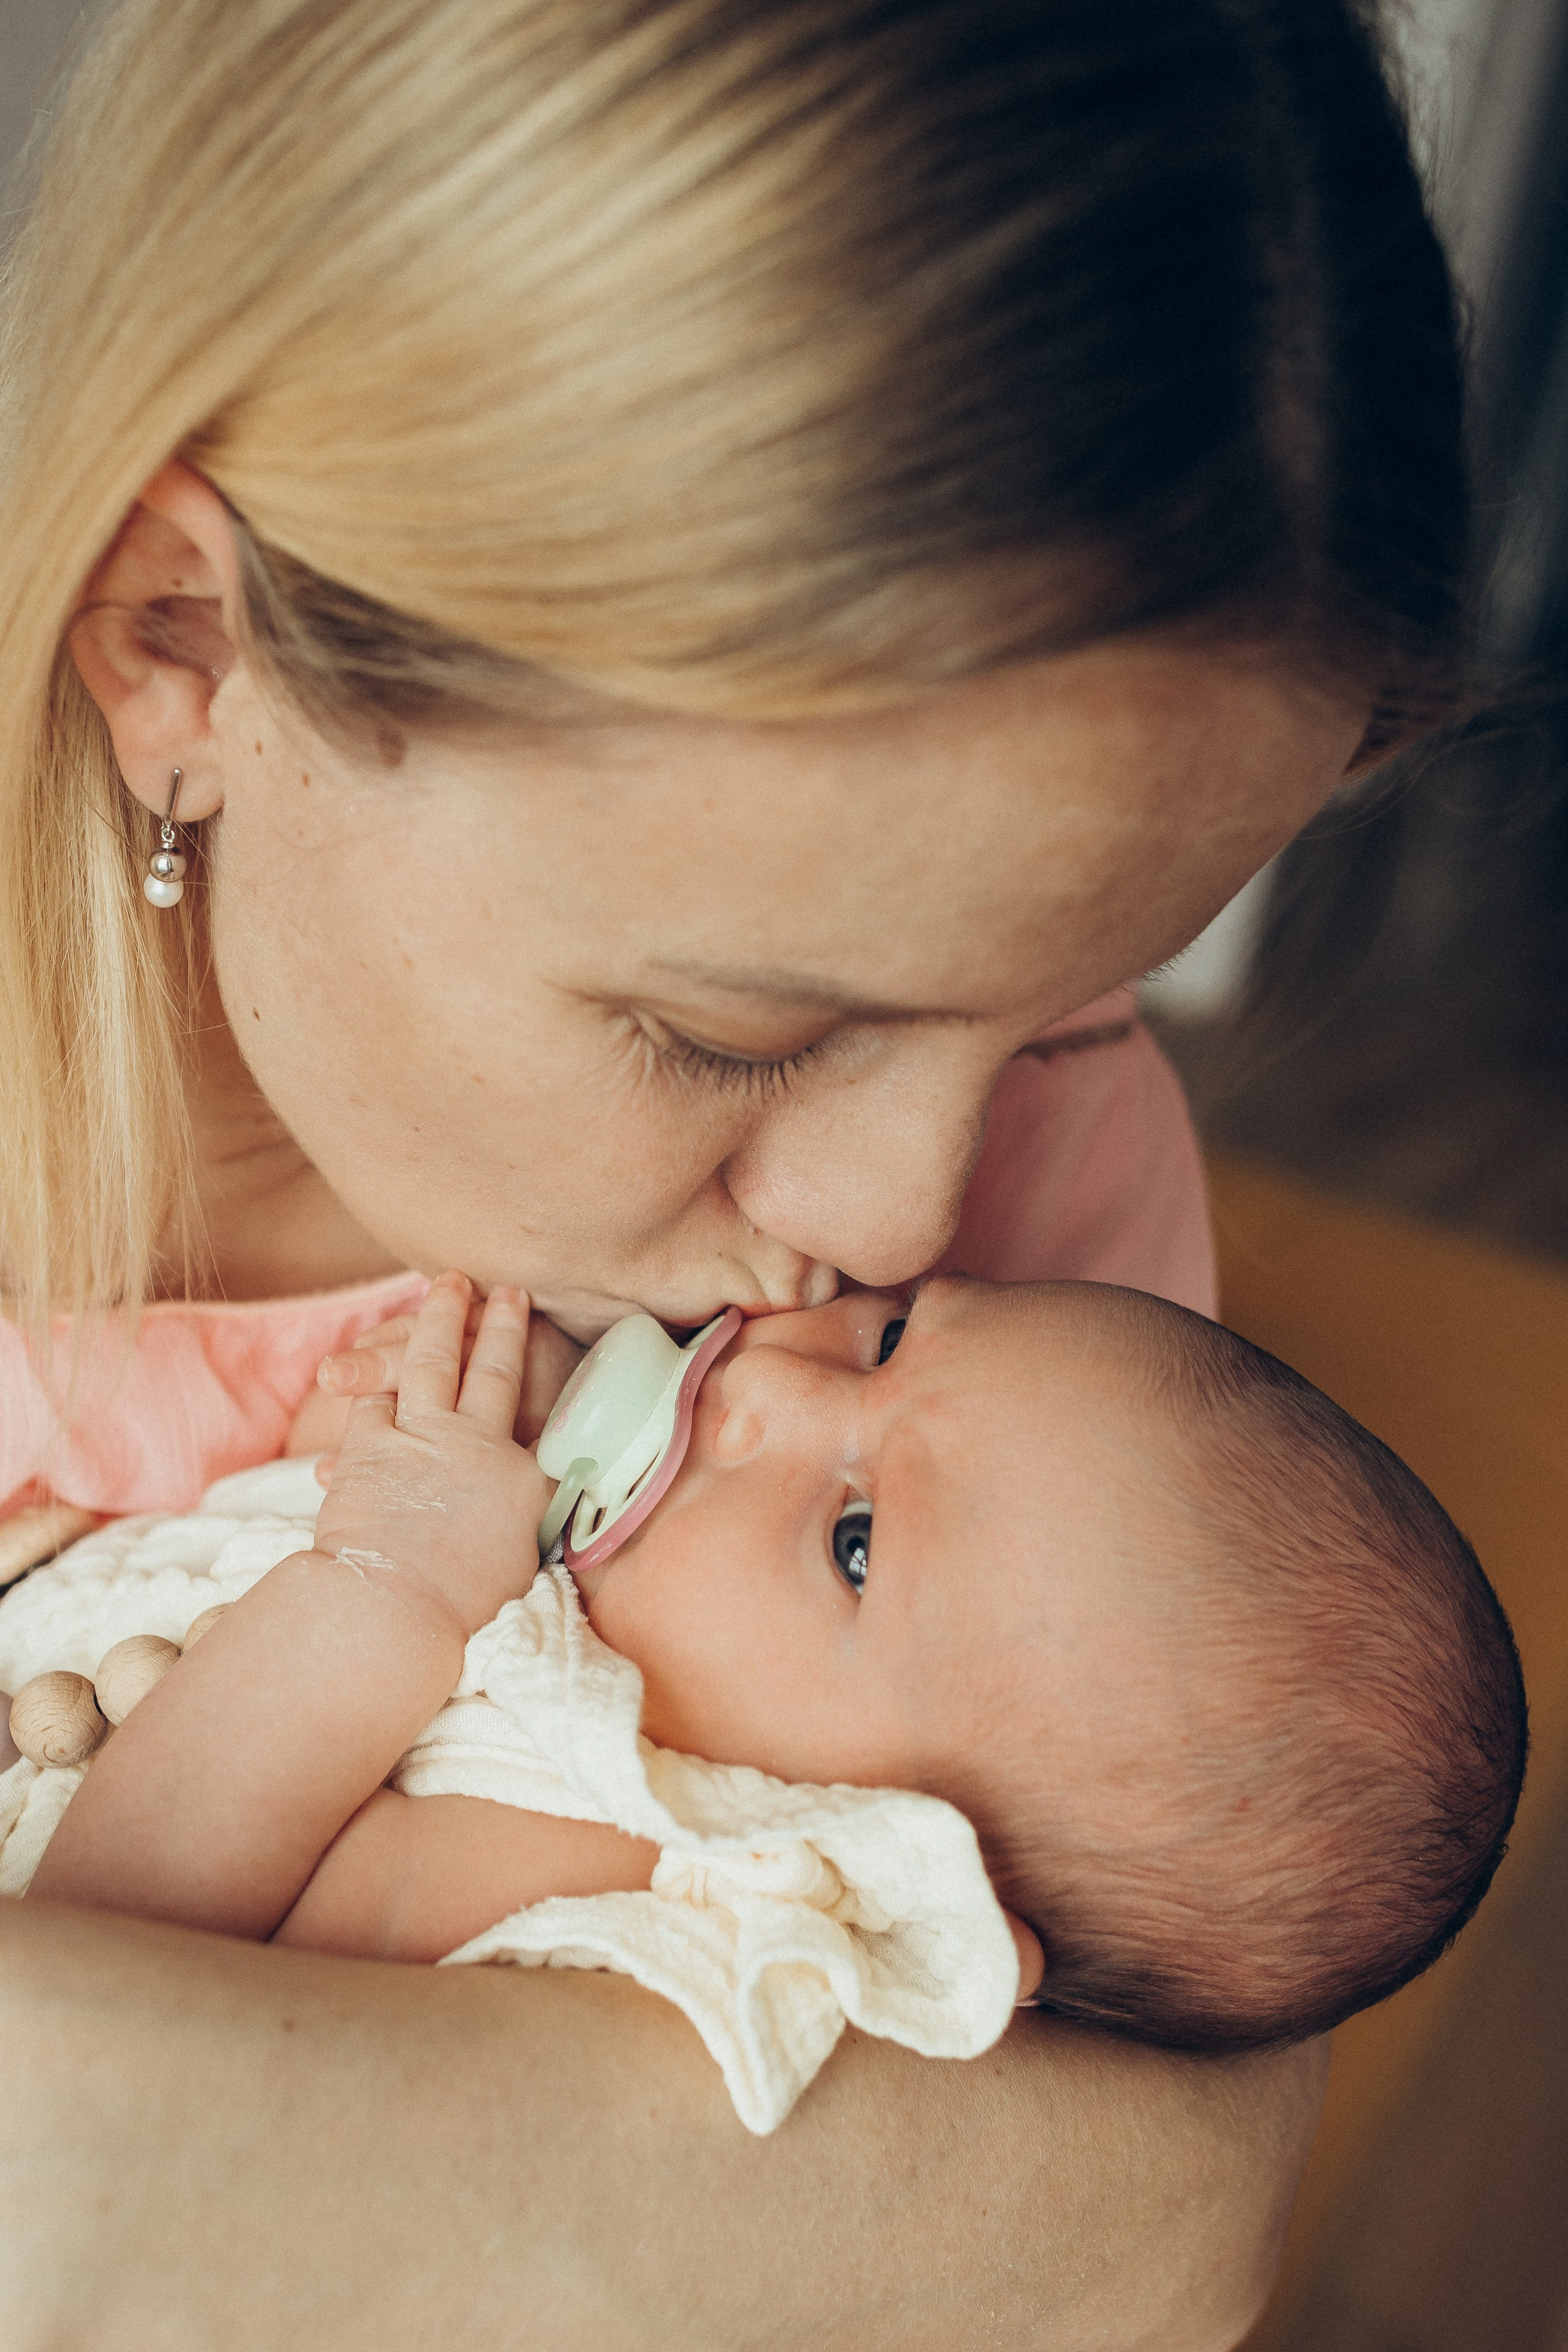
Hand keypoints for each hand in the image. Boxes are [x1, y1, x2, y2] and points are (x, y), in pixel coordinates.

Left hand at [312, 1274, 550, 1639]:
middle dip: (484, 1316)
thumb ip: (526, 1508)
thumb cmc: (465, 1601)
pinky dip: (371, 1386)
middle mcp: (470, 1439)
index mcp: (517, 1468)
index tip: (521, 1302)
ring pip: (424, 1361)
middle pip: (481, 1360)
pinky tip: (363, 1374)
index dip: (523, 1341)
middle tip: (482, 1281)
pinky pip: (371, 1404)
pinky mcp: (368, 1447)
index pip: (530, 1395)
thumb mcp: (519, 1551)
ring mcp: (416, 1436)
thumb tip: (530, 1490)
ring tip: (440, 1292)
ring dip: (431, 1321)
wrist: (395, 1609)